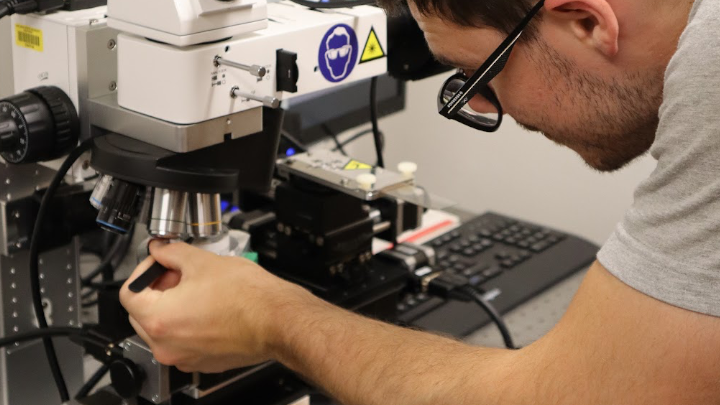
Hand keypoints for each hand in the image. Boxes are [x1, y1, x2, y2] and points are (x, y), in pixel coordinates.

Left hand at [119, 241, 312, 372]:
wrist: (278, 320)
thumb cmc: (248, 297)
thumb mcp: (203, 261)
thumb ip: (172, 253)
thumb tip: (161, 249)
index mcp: (159, 319)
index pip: (129, 293)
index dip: (144, 270)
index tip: (160, 262)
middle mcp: (166, 345)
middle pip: (141, 314)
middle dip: (156, 289)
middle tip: (178, 273)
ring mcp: (184, 357)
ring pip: (162, 330)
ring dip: (171, 308)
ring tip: (197, 289)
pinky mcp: (202, 362)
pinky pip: (182, 342)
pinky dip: (187, 325)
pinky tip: (208, 307)